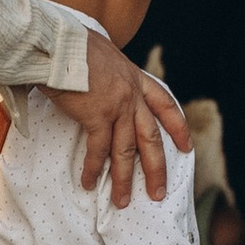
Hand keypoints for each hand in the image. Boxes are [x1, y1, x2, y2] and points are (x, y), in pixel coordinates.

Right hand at [47, 31, 190, 205]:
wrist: (58, 43)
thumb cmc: (71, 46)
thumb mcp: (103, 55)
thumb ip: (110, 74)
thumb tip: (102, 82)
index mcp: (135, 78)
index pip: (165, 105)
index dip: (178, 127)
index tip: (186, 147)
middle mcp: (132, 94)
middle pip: (151, 138)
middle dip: (156, 168)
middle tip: (158, 193)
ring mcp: (118, 106)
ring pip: (127, 150)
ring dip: (124, 179)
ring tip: (123, 201)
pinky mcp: (98, 115)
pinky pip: (99, 150)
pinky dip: (94, 169)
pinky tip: (90, 182)